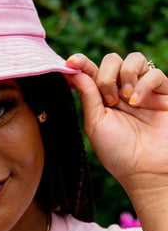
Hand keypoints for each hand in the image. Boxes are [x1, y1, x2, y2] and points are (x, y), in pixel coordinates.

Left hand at [65, 52, 167, 199]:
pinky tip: (138, 101)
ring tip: (125, 99)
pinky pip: (155, 73)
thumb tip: (74, 72)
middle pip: (112, 60)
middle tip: (109, 99)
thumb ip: (88, 96)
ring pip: (134, 59)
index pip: (91, 72)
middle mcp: (121, 91)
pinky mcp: (164, 94)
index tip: (70, 62)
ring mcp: (143, 90)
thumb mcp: (95, 123)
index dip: (80, 63)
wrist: (146, 171)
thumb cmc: (117, 152)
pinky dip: (144, 83)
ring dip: (125, 75)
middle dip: (106, 75)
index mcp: (102, 98)